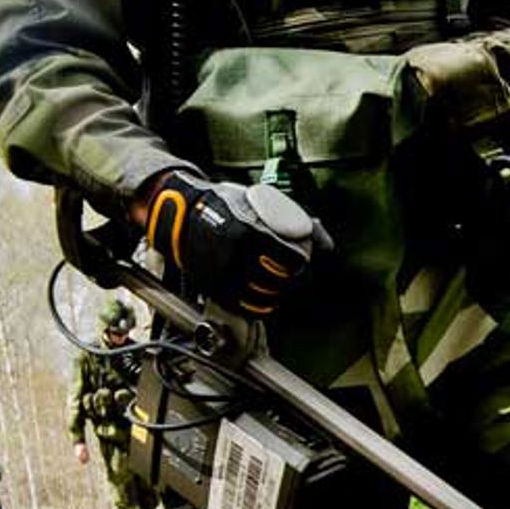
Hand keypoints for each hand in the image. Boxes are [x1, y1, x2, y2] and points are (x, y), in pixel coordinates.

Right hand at [140, 173, 327, 315]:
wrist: (181, 215)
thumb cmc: (225, 205)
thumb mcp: (260, 201)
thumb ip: (295, 218)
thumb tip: (328, 245)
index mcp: (249, 230)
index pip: (292, 259)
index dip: (302, 263)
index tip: (302, 260)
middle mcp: (235, 254)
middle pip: (281, 280)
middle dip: (292, 279)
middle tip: (291, 273)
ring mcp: (223, 273)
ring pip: (265, 296)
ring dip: (277, 292)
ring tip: (277, 282)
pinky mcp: (214, 287)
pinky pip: (246, 307)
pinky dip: (260, 305)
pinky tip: (263, 294)